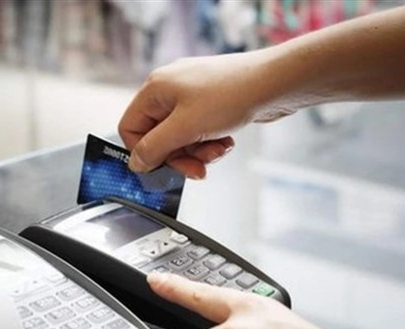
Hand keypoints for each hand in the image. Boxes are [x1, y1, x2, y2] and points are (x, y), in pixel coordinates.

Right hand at [118, 52, 293, 178]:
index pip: (130, 127)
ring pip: (181, 137)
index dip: (144, 152)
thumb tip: (136, 162)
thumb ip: (155, 148)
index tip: (163, 169)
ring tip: (217, 150)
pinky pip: (200, 131)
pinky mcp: (211, 102)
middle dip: (179, 156)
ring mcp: (192, 95)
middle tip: (196, 169)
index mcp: (156, 89)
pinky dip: (211, 142)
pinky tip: (226, 142)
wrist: (274, 83)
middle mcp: (170, 89)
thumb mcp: (185, 128)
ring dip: (198, 152)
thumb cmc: (231, 95)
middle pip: (158, 136)